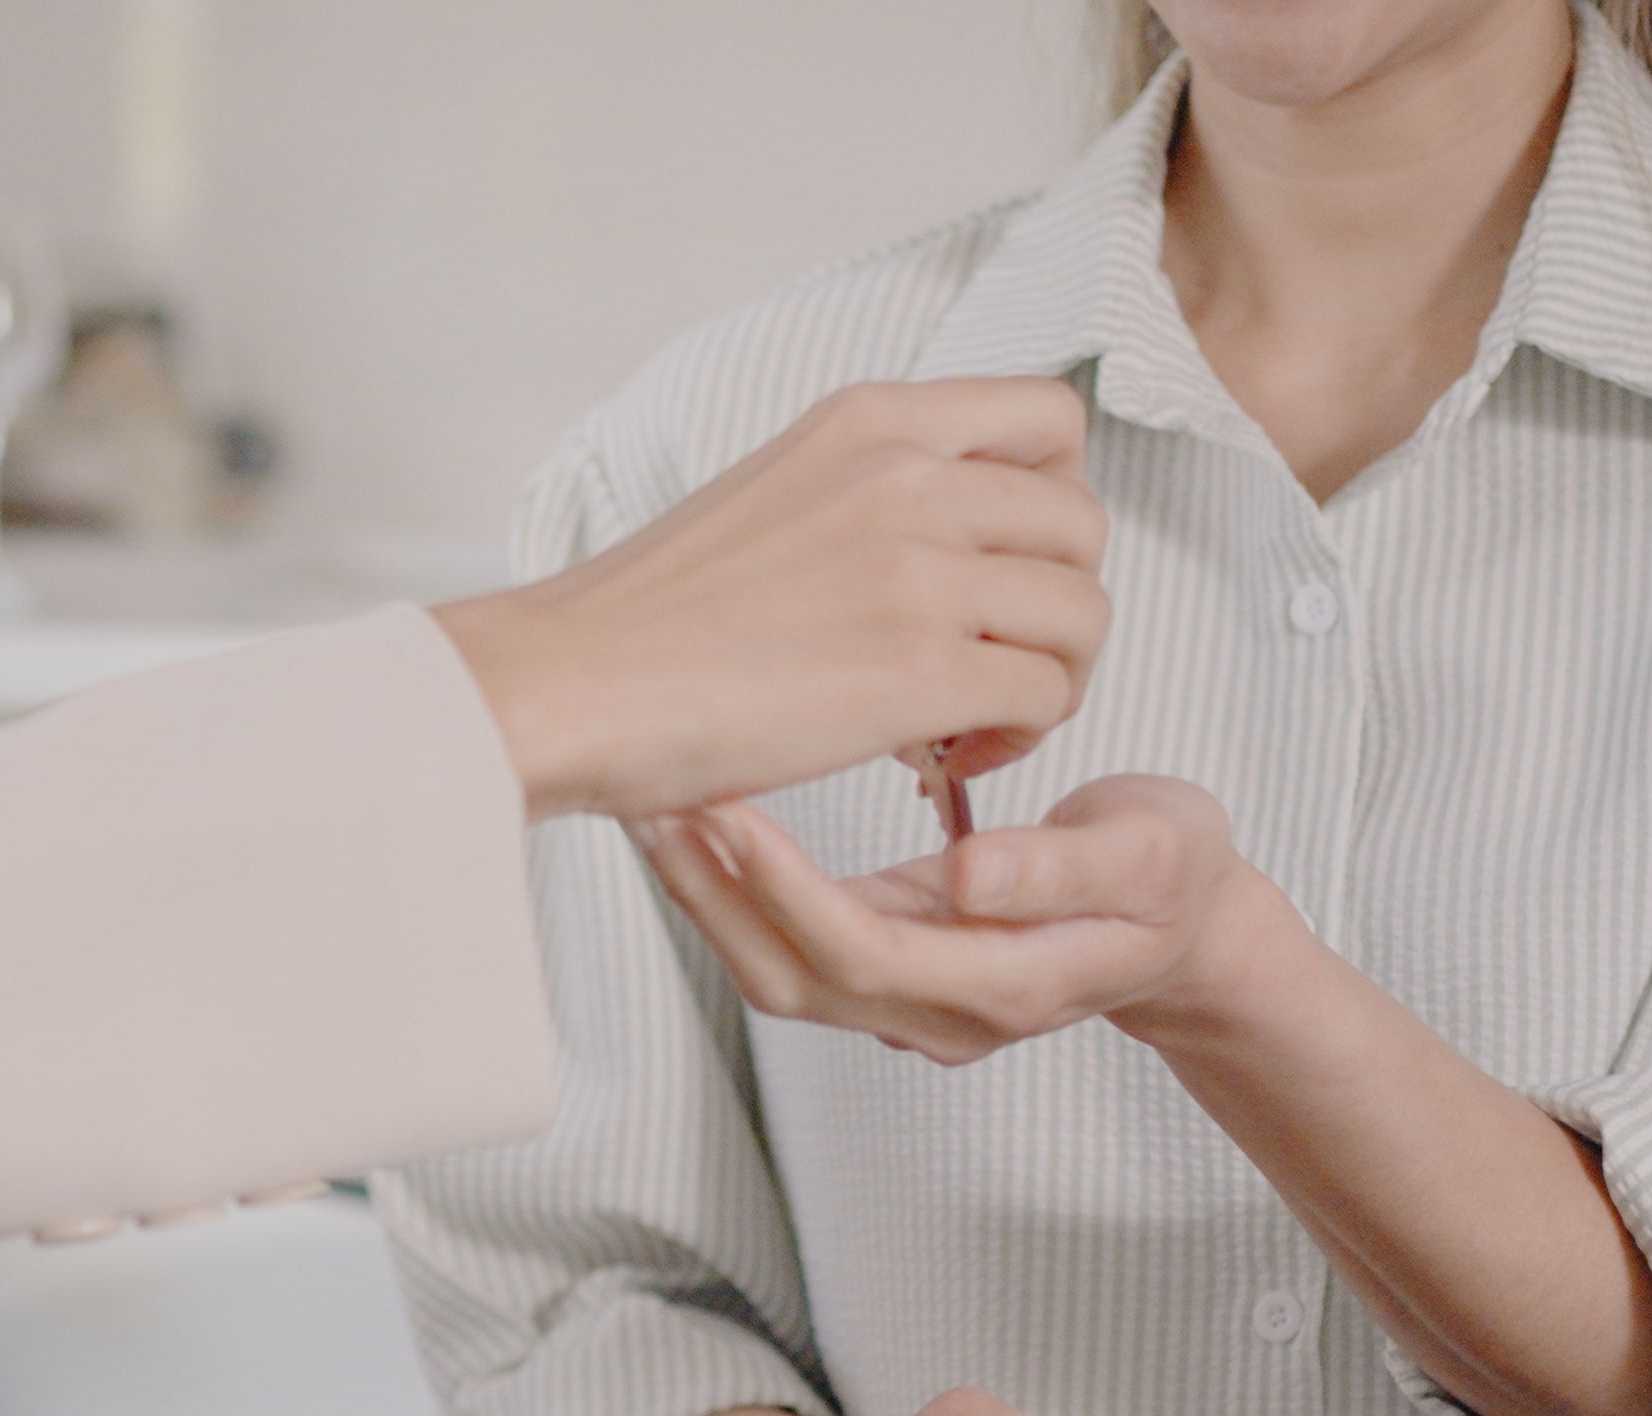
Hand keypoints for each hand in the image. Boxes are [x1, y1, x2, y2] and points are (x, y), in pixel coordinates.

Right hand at [438, 377, 1111, 821]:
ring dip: (1050, 680)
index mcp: (873, 421)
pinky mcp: (918, 670)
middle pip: (1082, 527)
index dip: (1056, 503)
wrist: (568, 683)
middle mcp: (909, 477)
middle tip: (991, 664)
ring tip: (972, 724)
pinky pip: (1044, 695)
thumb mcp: (775, 491)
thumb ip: (871, 492)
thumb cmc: (646, 617)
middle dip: (1056, 607)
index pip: (1051, 422)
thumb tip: (950, 557)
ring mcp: (918, 571)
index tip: (1006, 567)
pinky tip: (946, 759)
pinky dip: (1018, 737)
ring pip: (1083, 614)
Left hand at [638, 775, 1291, 1063]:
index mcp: (1004, 987)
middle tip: (661, 798)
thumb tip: (972, 878)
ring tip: (659, 802)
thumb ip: (1063, 870)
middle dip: (717, 896)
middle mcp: (940, 1014)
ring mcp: (907, 1002)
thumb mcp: (1151, 854)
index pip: (863, 954)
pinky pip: (789, 945)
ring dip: (710, 895)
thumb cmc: (1171, 876)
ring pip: (777, 970)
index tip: (734, 815)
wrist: (1183, 925)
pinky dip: (737, 890)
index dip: (788, 892)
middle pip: (794, 978)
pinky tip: (704, 820)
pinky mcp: (885, 966)